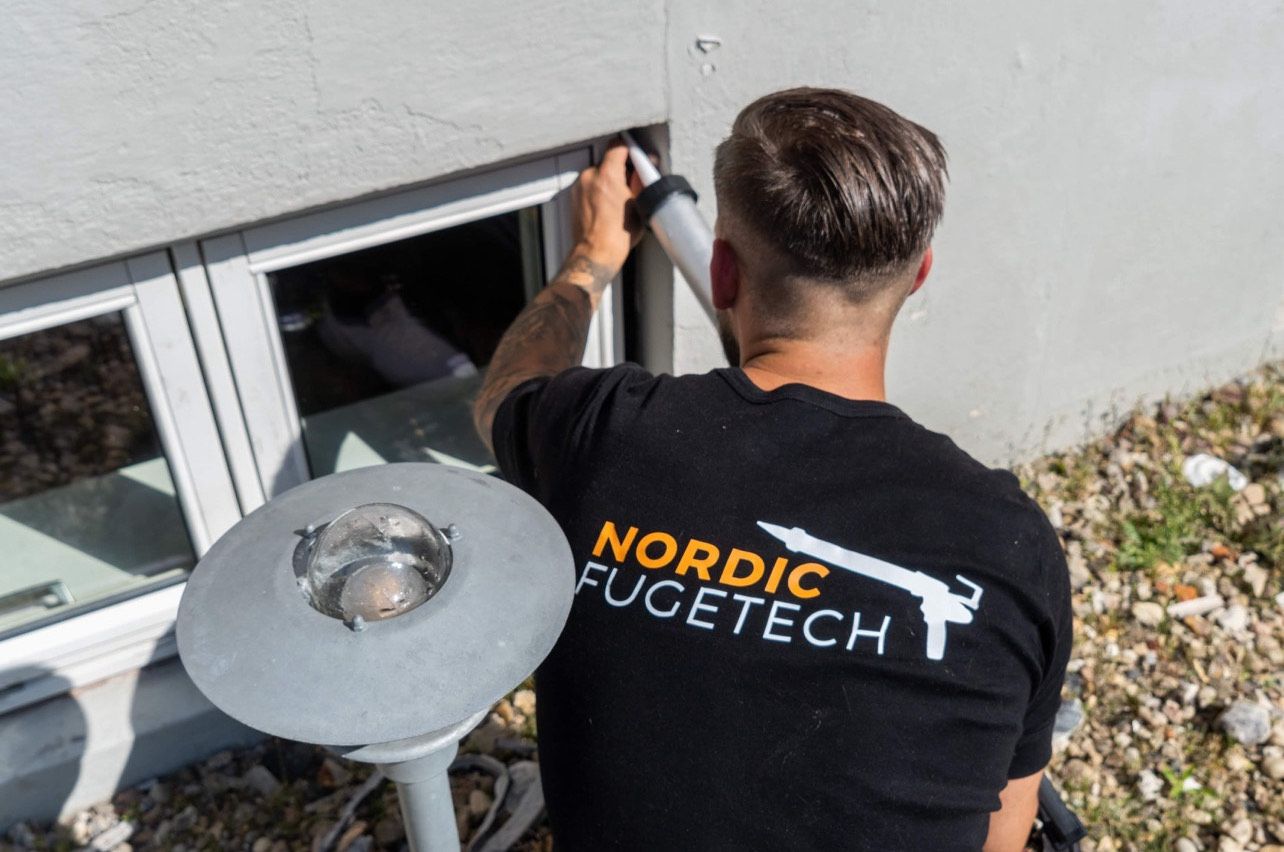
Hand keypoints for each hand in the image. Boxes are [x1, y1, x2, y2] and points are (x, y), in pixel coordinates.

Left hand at [571, 140, 643, 277]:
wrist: (596, 253)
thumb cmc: (618, 236)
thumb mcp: (639, 205)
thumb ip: (642, 180)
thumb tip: (647, 164)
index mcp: (607, 175)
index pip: (617, 146)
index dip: (628, 149)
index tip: (634, 154)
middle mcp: (589, 177)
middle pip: (607, 161)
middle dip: (619, 170)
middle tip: (629, 186)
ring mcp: (579, 186)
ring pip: (597, 174)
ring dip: (607, 181)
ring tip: (616, 200)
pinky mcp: (573, 196)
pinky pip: (588, 185)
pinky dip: (597, 191)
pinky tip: (606, 207)